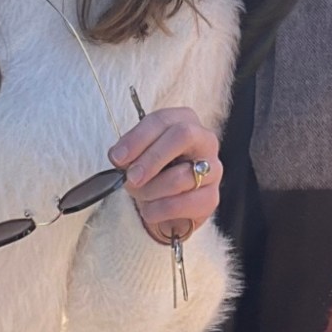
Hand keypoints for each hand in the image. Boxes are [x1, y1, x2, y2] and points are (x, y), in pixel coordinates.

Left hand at [108, 106, 221, 244]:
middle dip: (151, 158)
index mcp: (185, 120)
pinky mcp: (212, 198)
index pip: (162, 120)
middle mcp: (205, 140)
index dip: (138, 138)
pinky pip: (182, 204)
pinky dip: (158, 210)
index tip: (118, 157)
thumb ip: (130, 152)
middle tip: (131, 178)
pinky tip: (149, 210)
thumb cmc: (154, 171)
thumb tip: (119, 156)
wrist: (168, 205)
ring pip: (180, 176)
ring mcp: (213, 169)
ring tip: (139, 196)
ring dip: (150, 190)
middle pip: (182, 135)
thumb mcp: (139, 155)